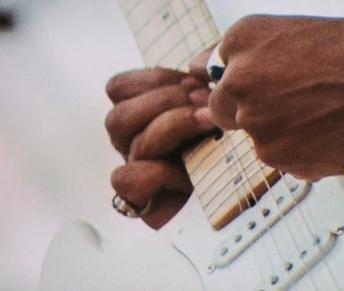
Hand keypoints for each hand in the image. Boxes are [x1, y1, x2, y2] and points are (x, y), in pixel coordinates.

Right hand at [105, 62, 214, 228]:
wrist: (225, 200)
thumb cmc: (218, 151)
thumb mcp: (210, 114)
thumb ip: (202, 89)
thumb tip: (203, 69)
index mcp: (140, 116)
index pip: (119, 88)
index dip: (156, 78)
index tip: (194, 82)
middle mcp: (130, 141)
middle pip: (118, 114)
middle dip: (164, 101)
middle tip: (203, 101)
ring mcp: (132, 167)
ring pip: (127, 138)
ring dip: (170, 124)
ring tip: (207, 121)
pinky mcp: (136, 197)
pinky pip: (126, 179)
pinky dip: (157, 170)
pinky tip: (187, 169)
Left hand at [202, 13, 343, 179]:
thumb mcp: (300, 34)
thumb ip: (254, 54)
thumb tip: (225, 68)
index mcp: (243, 42)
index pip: (216, 76)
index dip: (237, 89)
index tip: (245, 94)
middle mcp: (241, 84)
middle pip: (230, 112)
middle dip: (255, 113)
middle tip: (294, 106)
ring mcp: (257, 124)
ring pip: (260, 139)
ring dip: (284, 134)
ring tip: (325, 116)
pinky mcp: (279, 159)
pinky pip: (283, 159)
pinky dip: (302, 153)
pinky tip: (330, 133)